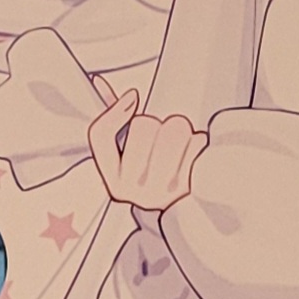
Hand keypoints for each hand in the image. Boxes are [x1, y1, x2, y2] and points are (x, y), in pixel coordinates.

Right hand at [87, 83, 206, 210]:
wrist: (181, 216)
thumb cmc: (150, 176)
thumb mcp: (126, 158)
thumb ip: (112, 122)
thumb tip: (99, 82)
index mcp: (112, 181)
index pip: (102, 134)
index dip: (116, 110)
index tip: (133, 97)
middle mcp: (133, 190)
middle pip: (143, 126)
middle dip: (156, 122)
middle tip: (162, 138)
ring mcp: (162, 190)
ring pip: (173, 129)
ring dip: (180, 129)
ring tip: (180, 145)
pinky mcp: (191, 186)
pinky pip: (196, 141)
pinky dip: (198, 140)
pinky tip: (193, 153)